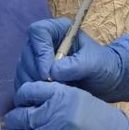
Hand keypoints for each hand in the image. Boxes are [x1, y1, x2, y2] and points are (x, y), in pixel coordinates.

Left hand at [0, 82, 128, 129]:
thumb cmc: (107, 125)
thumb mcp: (83, 101)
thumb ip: (58, 99)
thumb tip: (33, 104)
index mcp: (64, 97)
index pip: (31, 91)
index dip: (21, 96)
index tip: (18, 100)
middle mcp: (56, 117)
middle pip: (22, 117)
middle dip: (12, 120)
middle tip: (8, 122)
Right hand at [14, 19, 128, 102]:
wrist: (105, 82)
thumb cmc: (103, 66)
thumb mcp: (94, 63)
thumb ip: (76, 65)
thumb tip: (53, 72)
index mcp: (59, 30)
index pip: (38, 32)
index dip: (40, 51)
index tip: (48, 73)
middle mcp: (44, 41)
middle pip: (28, 52)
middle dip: (36, 72)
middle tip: (50, 88)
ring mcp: (37, 57)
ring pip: (23, 68)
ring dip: (32, 84)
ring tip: (50, 95)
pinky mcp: (33, 74)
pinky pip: (23, 81)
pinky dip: (29, 92)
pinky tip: (42, 100)